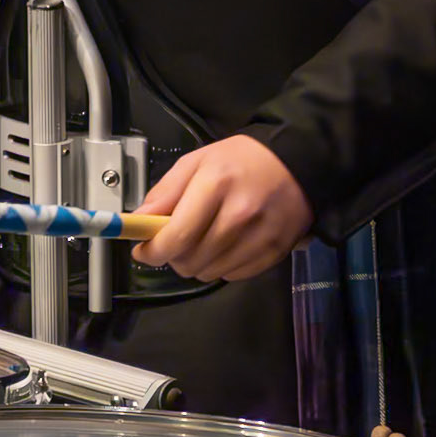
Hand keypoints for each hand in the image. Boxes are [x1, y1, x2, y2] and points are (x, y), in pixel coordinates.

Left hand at [130, 135, 312, 282]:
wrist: (296, 163)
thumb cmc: (241, 159)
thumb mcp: (197, 161)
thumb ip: (166, 191)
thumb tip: (139, 220)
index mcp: (215, 185)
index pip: (176, 237)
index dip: (152, 251)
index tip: (142, 250)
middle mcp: (239, 215)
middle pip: (190, 261)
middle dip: (173, 256)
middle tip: (175, 239)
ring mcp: (259, 237)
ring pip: (208, 273)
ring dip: (196, 262)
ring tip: (202, 238)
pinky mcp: (273, 254)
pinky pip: (232, 277)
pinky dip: (220, 266)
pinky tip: (225, 244)